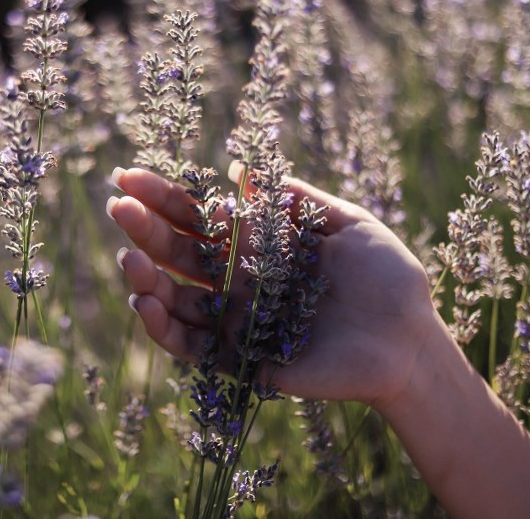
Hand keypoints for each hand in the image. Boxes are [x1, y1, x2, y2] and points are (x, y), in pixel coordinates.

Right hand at [107, 163, 441, 407]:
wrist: (412, 339)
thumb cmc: (387, 277)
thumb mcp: (345, 222)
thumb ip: (294, 199)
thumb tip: (240, 170)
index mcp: (258, 246)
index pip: (199, 218)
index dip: (164, 197)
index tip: (129, 175)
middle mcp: (239, 281)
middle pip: (178, 254)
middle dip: (144, 230)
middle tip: (117, 206)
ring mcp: (237, 321)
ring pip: (175, 301)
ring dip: (146, 280)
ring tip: (130, 260)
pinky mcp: (242, 359)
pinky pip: (192, 347)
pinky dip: (165, 328)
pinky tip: (147, 303)